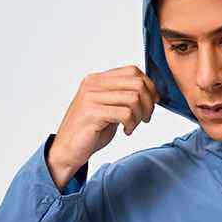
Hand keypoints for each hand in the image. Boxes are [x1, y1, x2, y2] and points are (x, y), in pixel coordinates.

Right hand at [48, 65, 160, 180]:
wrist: (68, 149)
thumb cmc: (90, 131)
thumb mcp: (109, 108)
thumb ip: (124, 97)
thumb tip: (153, 93)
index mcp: (98, 79)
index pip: (133, 71)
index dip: (149, 86)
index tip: (153, 102)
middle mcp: (94, 84)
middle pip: (137, 83)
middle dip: (149, 102)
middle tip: (146, 118)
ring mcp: (92, 97)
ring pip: (133, 98)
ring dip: (140, 115)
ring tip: (133, 126)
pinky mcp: (93, 113)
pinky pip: (125, 113)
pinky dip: (131, 124)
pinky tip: (125, 131)